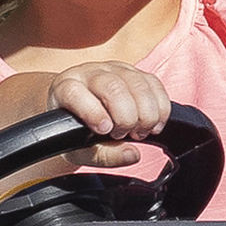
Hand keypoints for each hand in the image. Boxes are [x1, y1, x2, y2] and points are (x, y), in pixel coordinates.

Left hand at [35, 61, 173, 163]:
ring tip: (140, 132)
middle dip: (126, 117)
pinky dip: (160, 107)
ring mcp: (114, 69)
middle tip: (126, 135)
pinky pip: (154, 83)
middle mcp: (89, 73)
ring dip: (146, 113)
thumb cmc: (75, 131)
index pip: (75, 93)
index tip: (105, 130)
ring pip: (136, 83)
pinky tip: (154, 124)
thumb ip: (104, 156)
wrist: (78, 114)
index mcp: (65, 88)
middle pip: (113, 87)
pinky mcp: (135, 71)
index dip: (93, 112)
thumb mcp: (81, 151)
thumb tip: (132, 154)